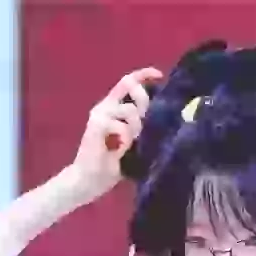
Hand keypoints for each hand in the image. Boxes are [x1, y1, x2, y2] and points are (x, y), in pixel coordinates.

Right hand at [72, 67, 163, 193]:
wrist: (90, 180)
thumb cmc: (114, 163)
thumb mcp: (135, 142)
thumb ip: (143, 127)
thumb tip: (165, 116)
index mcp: (114, 107)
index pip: (128, 83)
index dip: (144, 75)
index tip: (159, 75)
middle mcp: (106, 106)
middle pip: (130, 86)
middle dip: (144, 103)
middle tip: (142, 128)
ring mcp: (100, 113)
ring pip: (130, 110)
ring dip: (136, 128)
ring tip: (129, 145)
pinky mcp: (96, 124)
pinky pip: (121, 126)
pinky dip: (125, 140)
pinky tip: (119, 151)